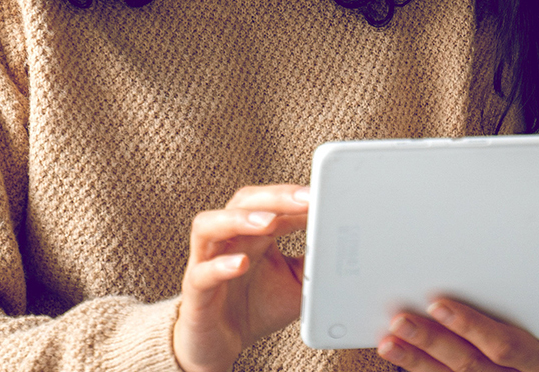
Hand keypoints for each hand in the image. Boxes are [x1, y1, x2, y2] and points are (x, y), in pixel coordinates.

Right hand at [172, 184, 310, 371]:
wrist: (224, 344)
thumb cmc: (258, 307)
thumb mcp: (298, 282)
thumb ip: (314, 261)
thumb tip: (342, 245)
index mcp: (253, 233)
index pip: (269, 201)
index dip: (294, 195)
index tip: (322, 193)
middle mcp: (228, 240)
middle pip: (243, 202)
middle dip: (275, 197)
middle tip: (305, 198)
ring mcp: (207, 262)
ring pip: (209, 226)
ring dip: (239, 219)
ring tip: (269, 221)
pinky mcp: (196, 292)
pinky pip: (201, 273)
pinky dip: (220, 265)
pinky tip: (241, 263)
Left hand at [377, 299, 538, 371]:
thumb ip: (507, 308)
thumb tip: (453, 286)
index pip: (504, 344)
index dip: (470, 326)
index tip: (437, 304)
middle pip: (470, 364)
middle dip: (432, 341)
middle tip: (401, 320)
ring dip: (416, 359)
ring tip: (390, 341)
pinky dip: (419, 369)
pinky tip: (400, 354)